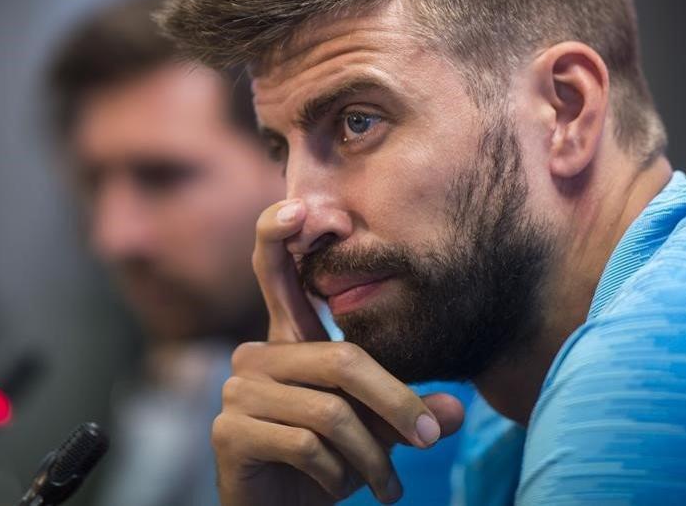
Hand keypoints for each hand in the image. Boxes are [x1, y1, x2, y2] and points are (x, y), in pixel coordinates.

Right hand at [212, 199, 464, 504]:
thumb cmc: (325, 466)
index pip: (275, 274)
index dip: (279, 234)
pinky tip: (339, 489)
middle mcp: (256, 357)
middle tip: (427, 441)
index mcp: (288, 342)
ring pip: (330, 412)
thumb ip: (410, 411)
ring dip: (371, 456)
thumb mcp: (377, 432)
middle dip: (395, 405)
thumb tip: (457, 409)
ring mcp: (237, 392)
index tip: (302, 208)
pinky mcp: (229, 431)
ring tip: (388, 486)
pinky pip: (305, 444)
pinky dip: (338, 475)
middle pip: (343, 361)